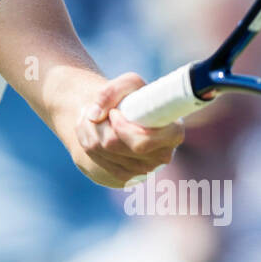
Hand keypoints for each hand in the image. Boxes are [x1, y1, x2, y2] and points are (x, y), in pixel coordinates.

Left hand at [71, 72, 183, 188]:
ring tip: (94, 116)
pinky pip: (97, 159)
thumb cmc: (131, 98)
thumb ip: (111, 92)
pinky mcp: (126, 177)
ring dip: (89, 129)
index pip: (143, 140)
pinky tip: (93, 130)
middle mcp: (162, 155)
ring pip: (102, 150)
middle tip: (101, 111)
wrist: (121, 116)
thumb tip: (94, 115)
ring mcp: (144, 169)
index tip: (113, 112)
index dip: (122, 127)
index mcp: (172, 132)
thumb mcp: (127, 84)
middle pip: (114, 144)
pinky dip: (87, 141)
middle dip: (99, 124)